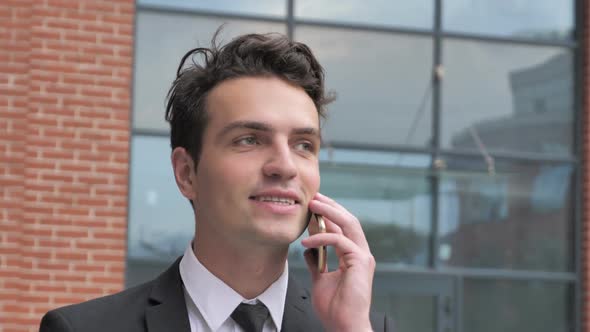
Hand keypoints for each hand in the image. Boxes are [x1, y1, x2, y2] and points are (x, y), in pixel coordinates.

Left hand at [301, 193, 374, 331]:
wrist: (343, 324)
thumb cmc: (335, 308)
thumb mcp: (320, 279)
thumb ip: (317, 262)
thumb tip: (308, 249)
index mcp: (354, 256)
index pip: (343, 227)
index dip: (329, 214)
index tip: (313, 205)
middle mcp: (361, 253)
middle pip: (348, 220)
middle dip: (331, 206)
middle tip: (314, 197)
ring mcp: (363, 256)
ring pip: (348, 224)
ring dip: (329, 212)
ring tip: (312, 205)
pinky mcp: (360, 261)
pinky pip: (339, 241)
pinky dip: (322, 238)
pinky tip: (307, 242)